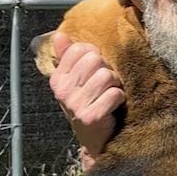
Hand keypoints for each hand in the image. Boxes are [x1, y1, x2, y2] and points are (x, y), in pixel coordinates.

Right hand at [49, 34, 124, 159]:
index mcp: (57, 78)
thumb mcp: (74, 81)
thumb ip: (67, 57)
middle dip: (107, 70)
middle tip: (105, 85)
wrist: (94, 140)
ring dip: (115, 85)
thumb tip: (60, 35)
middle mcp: (62, 91)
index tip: (95, 70)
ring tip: (109, 95)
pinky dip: (119, 99)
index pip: (79, 49)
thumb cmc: (87, 104)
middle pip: (95, 59)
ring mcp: (75, 105)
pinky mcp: (90, 117)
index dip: (94, 55)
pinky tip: (113, 107)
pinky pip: (114, 94)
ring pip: (106, 76)